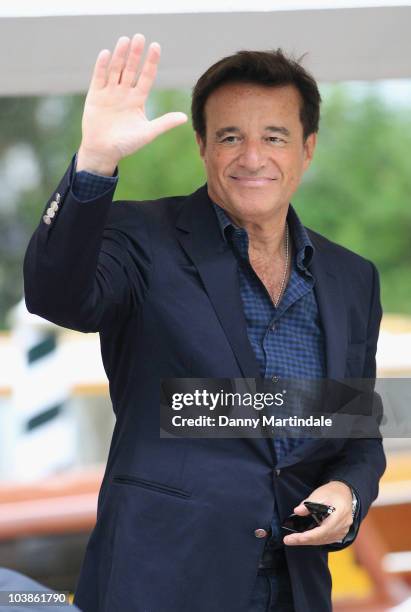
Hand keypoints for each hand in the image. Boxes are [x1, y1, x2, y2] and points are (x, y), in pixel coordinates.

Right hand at [77, 33, 187, 174]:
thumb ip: (164, 123)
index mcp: (138, 99)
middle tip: (140, 37)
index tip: (156, 47)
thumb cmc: (126, 144)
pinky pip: (99, 78)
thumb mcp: (147, 133)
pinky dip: (102, 66)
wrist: (103, 152)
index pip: (146, 76)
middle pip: (131, 69)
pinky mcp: (95, 96)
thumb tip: (185, 117)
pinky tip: (106, 53)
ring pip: (115, 70)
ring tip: (125, 40)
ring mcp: (109, 93)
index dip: (151, 62)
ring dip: (120, 56)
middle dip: (136, 54)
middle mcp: (124, 93)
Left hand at [283, 481, 352, 545]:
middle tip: (288, 540)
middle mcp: (343, 526)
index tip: (291, 539)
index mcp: (339, 515)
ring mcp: (343, 531)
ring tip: (294, 539)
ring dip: (309, 541)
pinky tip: (306, 537)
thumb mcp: (319, 494)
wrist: (345, 492)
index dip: (305, 537)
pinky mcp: (341, 533)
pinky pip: (327, 539)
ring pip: (323, 540)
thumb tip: (297, 512)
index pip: (321, 531)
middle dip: (303, 540)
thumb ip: (308, 504)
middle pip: (321, 538)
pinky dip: (316, 539)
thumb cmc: (332, 492)